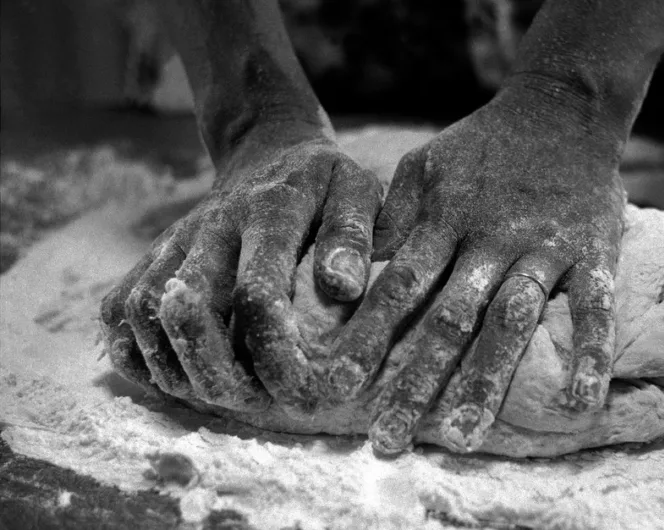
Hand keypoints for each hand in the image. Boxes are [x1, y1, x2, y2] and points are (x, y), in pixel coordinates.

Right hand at [100, 138, 382, 413]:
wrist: (268, 150)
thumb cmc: (324, 183)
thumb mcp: (357, 191)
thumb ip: (353, 235)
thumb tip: (343, 287)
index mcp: (269, 212)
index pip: (257, 291)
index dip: (273, 348)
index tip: (301, 383)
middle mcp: (210, 226)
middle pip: (187, 309)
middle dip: (214, 369)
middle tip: (249, 402)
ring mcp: (172, 241)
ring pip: (143, 312)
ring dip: (173, 366)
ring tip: (217, 396)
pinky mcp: (149, 255)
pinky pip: (118, 309)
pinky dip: (134, 351)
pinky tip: (174, 374)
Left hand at [324, 88, 627, 453]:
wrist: (561, 109)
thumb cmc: (482, 145)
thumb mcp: (423, 167)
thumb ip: (390, 220)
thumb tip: (343, 273)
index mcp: (443, 223)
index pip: (398, 290)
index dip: (367, 339)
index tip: (339, 387)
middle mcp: (490, 241)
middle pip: (448, 321)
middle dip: (415, 382)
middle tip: (387, 441)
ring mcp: (544, 249)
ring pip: (511, 323)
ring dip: (486, 382)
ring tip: (462, 441)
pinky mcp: (594, 253)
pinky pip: (595, 309)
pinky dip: (591, 355)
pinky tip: (580, 406)